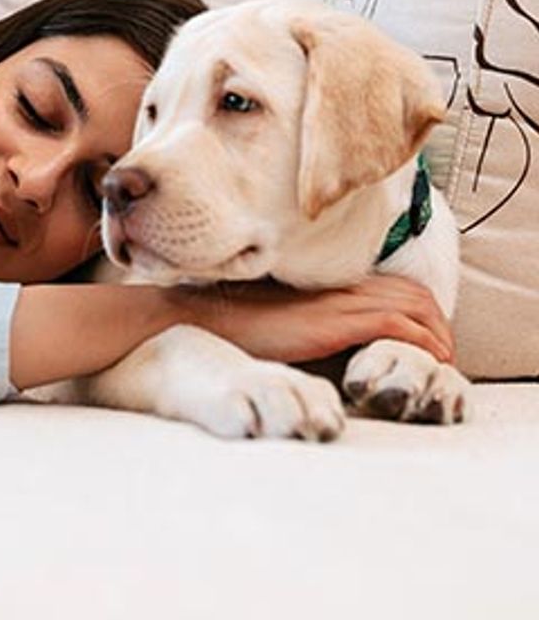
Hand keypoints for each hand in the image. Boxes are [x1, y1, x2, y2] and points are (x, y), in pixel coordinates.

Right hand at [163, 274, 454, 365]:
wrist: (207, 320)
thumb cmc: (238, 327)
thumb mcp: (283, 321)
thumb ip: (310, 323)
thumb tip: (325, 345)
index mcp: (328, 286)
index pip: (393, 286)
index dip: (418, 312)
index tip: (424, 343)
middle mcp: (339, 288)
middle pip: (412, 292)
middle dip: (436, 324)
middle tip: (441, 356)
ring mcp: (337, 302)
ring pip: (412, 305)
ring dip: (434, 334)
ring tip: (439, 363)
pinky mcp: (334, 321)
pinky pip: (393, 324)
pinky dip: (417, 343)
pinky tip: (422, 363)